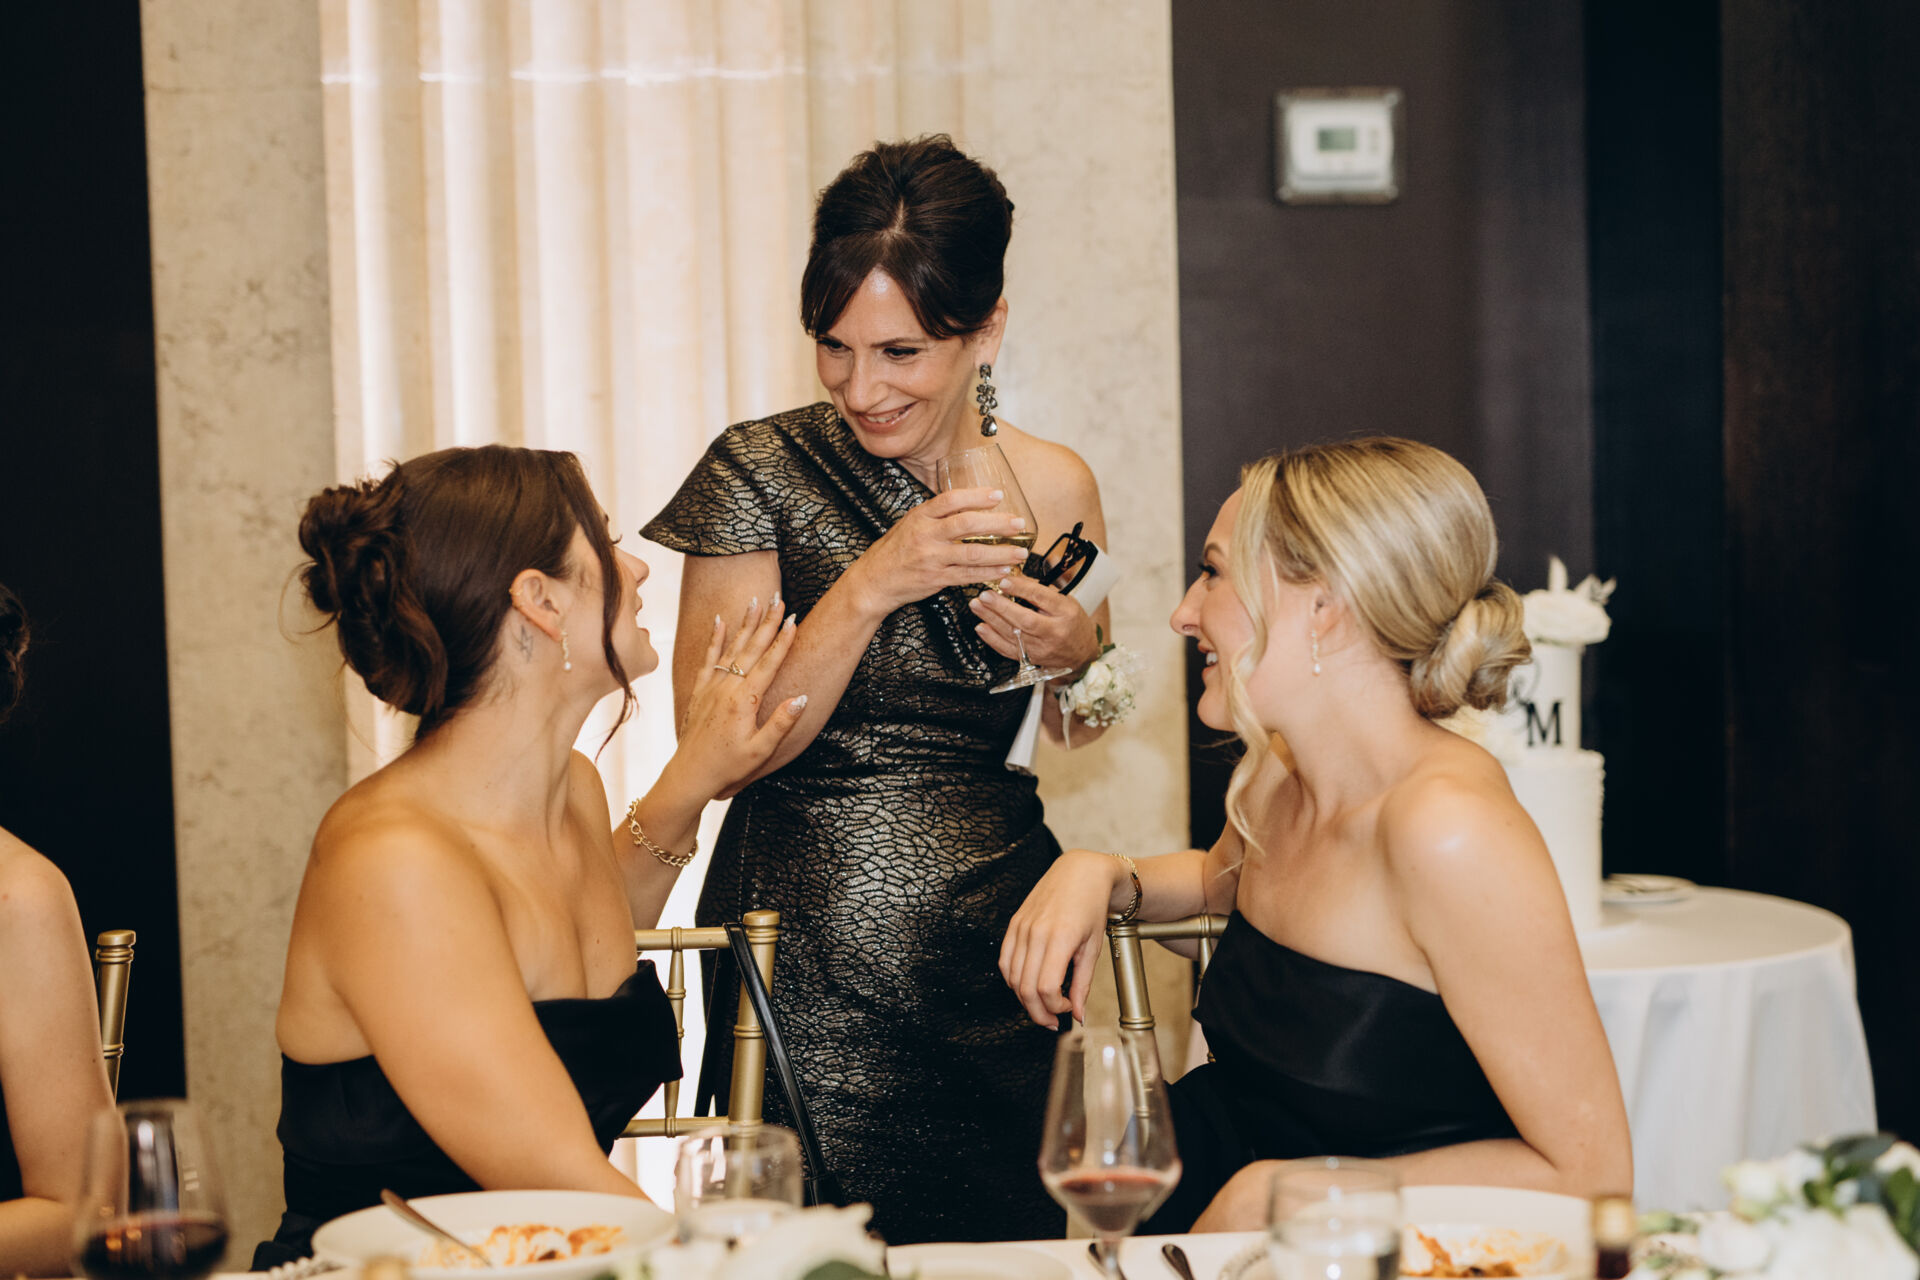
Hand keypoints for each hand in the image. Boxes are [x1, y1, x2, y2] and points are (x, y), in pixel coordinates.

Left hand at [671, 595, 805, 800]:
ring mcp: (712, 686)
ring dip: (745, 623)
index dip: (783, 641)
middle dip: (767, 622)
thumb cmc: (728, 765)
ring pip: (732, 647)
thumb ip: (781, 723)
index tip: (794, 620)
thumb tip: (801, 697)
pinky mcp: (700, 690)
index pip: (768, 663)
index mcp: (744, 700)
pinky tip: (720, 621)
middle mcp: (727, 687)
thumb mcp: (761, 750)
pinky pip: (708, 657)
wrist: (690, 772)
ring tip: (755, 601)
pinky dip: (715, 638)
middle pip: (752, 648)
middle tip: (779, 600)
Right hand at [841, 487, 1030, 617]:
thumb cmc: (896, 550)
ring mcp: (932, 558)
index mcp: (920, 516)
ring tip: (1021, 552)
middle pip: (966, 524)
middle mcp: (926, 535)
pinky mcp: (936, 579)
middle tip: (1018, 523)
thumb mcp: (911, 523)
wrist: (875, 580)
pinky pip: (968, 575)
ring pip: (972, 553)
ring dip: (1000, 553)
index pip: (950, 500)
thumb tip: (969, 502)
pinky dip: (989, 573)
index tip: (998, 495)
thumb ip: (936, 514)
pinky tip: (1004, 570)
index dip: (976, 496)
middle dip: (996, 523)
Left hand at [968, 572, 1099, 672]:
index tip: (1004, 580)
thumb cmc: (1072, 622)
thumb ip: (1041, 589)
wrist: (1081, 653)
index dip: (1021, 588)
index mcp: (1066, 612)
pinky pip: (1008, 650)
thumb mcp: (1065, 601)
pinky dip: (992, 639)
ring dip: (991, 619)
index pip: (1041, 598)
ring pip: (1013, 635)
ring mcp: (1042, 648)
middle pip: (1025, 620)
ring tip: (977, 605)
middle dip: (1001, 607)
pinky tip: (981, 627)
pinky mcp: (1031, 659)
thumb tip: (1014, 575)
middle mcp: (1055, 632)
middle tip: (985, 595)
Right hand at [998, 849, 1126, 1026]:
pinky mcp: (1013, 924)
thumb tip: (1078, 1015)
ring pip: (1012, 978)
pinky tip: (1028, 984)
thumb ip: (1083, 983)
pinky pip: (1004, 961)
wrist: (1080, 873)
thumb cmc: (1091, 906)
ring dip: (1025, 999)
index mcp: (1060, 938)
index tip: (1069, 1007)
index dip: (1055, 1007)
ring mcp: (1021, 927)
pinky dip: (1013, 980)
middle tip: (1053, 1019)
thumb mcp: (1093, 947)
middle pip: (1025, 988)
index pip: (1045, 988)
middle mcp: (1036, 933)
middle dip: (1039, 1012)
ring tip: (1042, 1003)